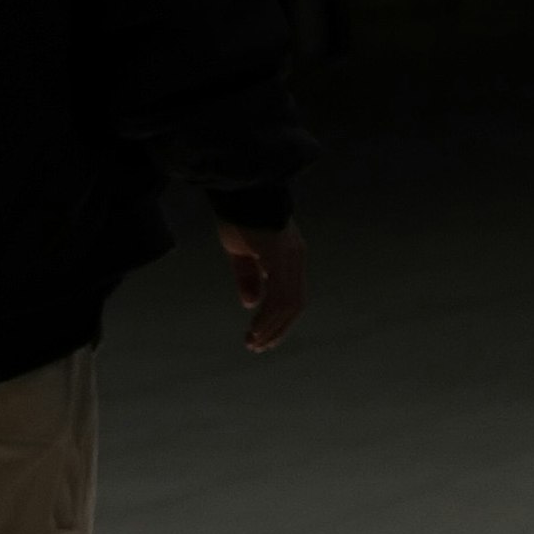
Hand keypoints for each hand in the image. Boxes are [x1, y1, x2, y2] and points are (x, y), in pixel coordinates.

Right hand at [222, 218, 305, 352]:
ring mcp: (290, 256)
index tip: (261, 338)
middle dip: (277, 330)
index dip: (280, 320)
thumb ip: (247, 277)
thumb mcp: (240, 253)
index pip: (293, 295)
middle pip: (295, 305)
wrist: (239, 184)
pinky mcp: (279, 255)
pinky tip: (253, 331)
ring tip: (252, 344)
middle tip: (257, 348)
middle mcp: (295, 257)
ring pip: (288, 305)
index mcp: (290, 255)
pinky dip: (266, 319)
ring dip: (271, 329)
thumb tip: (250, 303)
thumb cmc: (238, 213)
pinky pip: (277, 297)